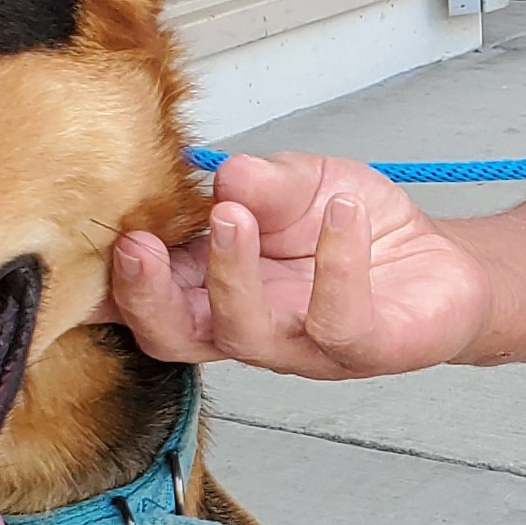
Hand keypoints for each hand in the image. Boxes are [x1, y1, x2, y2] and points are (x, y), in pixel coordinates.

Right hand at [109, 153, 492, 378]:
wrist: (435, 260)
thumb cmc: (349, 229)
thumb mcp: (298, 185)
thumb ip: (261, 182)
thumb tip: (225, 175)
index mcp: (212, 288)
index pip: (144, 297)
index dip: (107, 282)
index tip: (89, 236)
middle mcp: (247, 327)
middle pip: (172, 336)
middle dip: (145, 294)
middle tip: (139, 243)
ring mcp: (301, 346)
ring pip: (244, 333)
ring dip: (230, 273)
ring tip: (235, 213)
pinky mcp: (361, 349)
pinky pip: (338, 317)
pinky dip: (338, 261)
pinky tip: (343, 212)